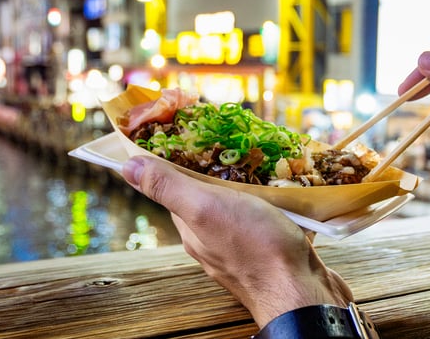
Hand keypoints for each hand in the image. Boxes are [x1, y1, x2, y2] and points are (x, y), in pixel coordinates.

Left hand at [122, 156, 353, 326]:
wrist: (303, 294)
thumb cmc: (255, 248)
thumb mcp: (205, 208)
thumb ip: (169, 188)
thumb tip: (126, 167)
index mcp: (193, 228)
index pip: (177, 187)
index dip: (180, 161)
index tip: (192, 134)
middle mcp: (214, 240)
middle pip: (210, 196)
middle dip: (220, 170)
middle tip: (237, 142)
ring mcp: (246, 247)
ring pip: (241, 208)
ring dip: (251, 186)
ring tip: (266, 161)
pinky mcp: (275, 251)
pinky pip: (269, 220)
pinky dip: (275, 203)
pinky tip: (288, 192)